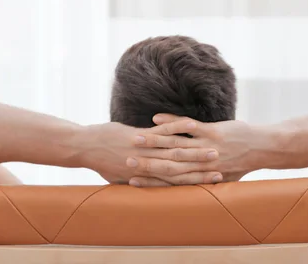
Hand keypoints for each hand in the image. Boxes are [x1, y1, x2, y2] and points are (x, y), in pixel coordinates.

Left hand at [79, 119, 222, 185]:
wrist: (84, 148)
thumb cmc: (101, 161)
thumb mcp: (120, 177)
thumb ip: (136, 179)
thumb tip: (146, 183)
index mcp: (147, 176)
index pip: (178, 181)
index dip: (199, 181)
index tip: (217, 180)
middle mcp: (148, 165)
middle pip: (181, 168)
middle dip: (204, 167)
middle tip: (223, 167)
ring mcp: (143, 150)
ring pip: (174, 150)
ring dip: (196, 149)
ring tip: (216, 147)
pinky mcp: (137, 135)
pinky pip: (160, 131)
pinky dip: (177, 127)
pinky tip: (192, 124)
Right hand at [129, 114, 261, 186]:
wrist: (262, 149)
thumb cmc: (242, 163)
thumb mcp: (224, 177)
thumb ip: (206, 182)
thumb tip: (193, 189)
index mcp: (200, 176)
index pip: (169, 181)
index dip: (149, 181)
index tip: (130, 180)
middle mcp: (200, 164)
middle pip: (167, 164)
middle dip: (145, 162)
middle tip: (124, 161)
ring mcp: (205, 147)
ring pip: (175, 146)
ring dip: (152, 142)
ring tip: (133, 140)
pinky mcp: (212, 132)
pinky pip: (188, 127)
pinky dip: (171, 122)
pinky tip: (155, 117)